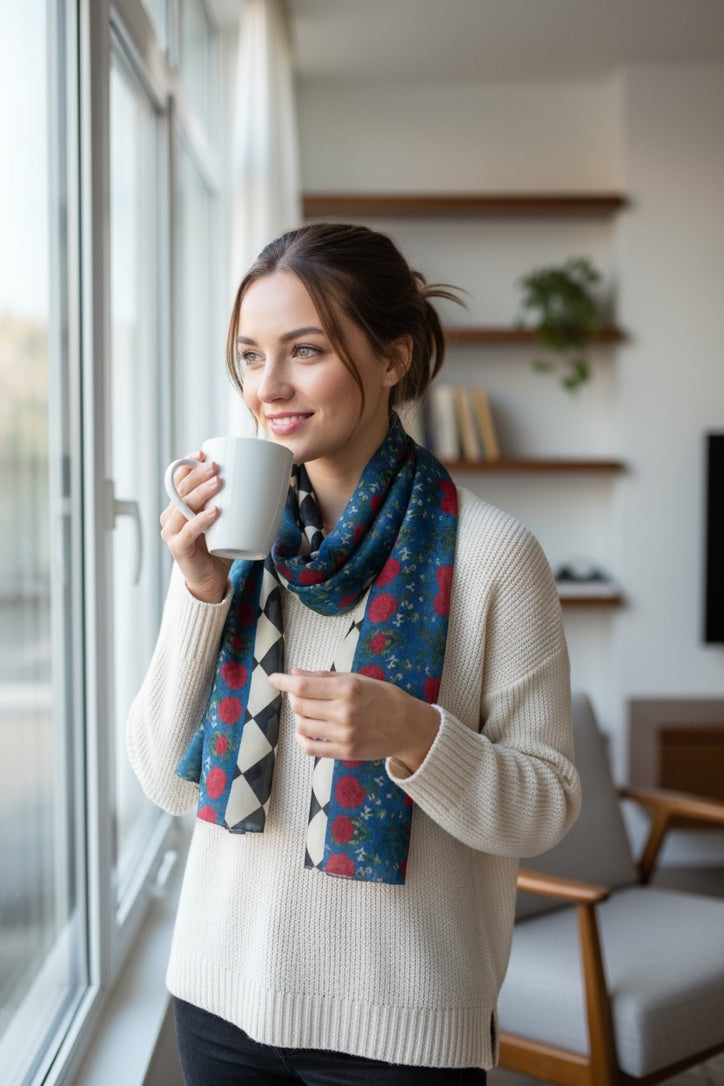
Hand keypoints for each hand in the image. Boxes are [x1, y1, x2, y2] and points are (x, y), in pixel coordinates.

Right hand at [160, 452, 231, 602]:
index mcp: (180, 506)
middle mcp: (171, 516)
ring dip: (200, 492)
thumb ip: (235, 502)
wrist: (212, 580)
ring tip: (218, 483)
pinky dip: (201, 520)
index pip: (179, 479)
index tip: (204, 453)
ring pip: (183, 506)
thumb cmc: (221, 547)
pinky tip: (214, 512)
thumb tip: (267, 480)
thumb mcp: (227, 520)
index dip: (189, 465)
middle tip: (216, 466)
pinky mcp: (178, 548)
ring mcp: (172, 532)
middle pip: (181, 489)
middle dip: (198, 474)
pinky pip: (188, 531)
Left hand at [268, 669, 440, 771]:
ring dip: (300, 718)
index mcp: (348, 689)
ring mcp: (344, 734)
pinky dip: (303, 739)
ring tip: (310, 713)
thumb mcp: (357, 679)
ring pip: (302, 727)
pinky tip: (308, 732)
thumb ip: (324, 678)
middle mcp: (344, 712)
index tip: (273, 679)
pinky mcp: (346, 752)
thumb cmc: (383, 697)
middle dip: (294, 699)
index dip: (284, 682)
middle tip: (301, 695)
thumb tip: (295, 674)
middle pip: (300, 706)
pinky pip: (311, 748)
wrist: (409, 726)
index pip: (304, 687)